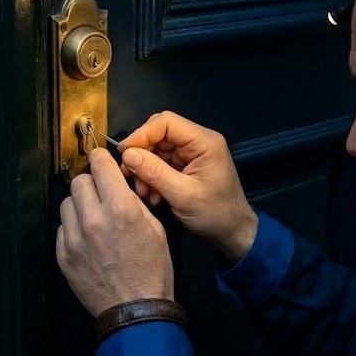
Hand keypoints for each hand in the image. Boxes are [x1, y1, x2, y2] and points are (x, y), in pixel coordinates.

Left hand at [56, 149, 173, 317]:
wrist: (135, 310)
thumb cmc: (152, 271)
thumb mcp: (155, 229)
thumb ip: (133, 202)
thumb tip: (117, 186)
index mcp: (121, 210)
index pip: (100, 165)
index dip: (101, 160)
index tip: (101, 163)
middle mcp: (94, 220)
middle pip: (79, 181)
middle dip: (91, 184)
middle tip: (101, 195)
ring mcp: (74, 239)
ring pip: (67, 203)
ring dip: (80, 206)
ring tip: (94, 220)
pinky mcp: (63, 255)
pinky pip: (62, 228)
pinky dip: (73, 229)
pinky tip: (88, 240)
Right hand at [119, 111, 256, 263]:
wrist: (232, 232)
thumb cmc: (214, 213)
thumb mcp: (182, 195)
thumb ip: (155, 172)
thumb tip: (127, 154)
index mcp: (204, 142)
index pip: (166, 122)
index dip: (142, 134)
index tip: (124, 153)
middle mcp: (197, 142)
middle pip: (159, 134)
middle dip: (141, 154)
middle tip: (129, 175)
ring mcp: (190, 154)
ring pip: (156, 150)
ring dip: (144, 170)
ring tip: (143, 193)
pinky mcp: (185, 166)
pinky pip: (160, 163)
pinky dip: (151, 177)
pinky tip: (152, 196)